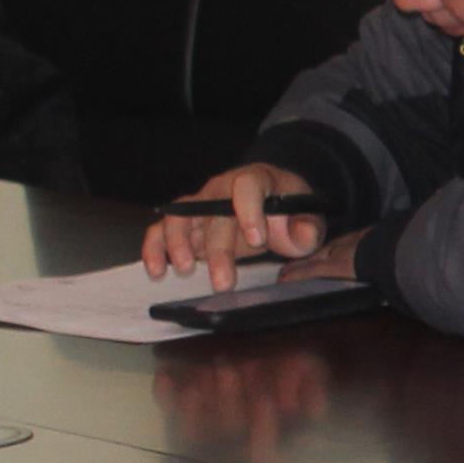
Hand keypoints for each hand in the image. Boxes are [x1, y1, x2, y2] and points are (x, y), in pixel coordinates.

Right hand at [140, 162, 328, 289]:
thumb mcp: (307, 217)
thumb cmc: (288, 209)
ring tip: (185, 270)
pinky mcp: (185, 221)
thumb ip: (308, 227)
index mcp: (256, 180)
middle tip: (223, 283)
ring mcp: (200, 204)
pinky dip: (155, 248)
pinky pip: (161, 229)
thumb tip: (303, 234)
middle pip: (214, 214)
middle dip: (218, 250)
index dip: (250, 211)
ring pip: (180, 216)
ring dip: (178, 243)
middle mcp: (222, 188)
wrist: (271, 203)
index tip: (257, 240)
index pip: (248, 186)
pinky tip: (157, 271)